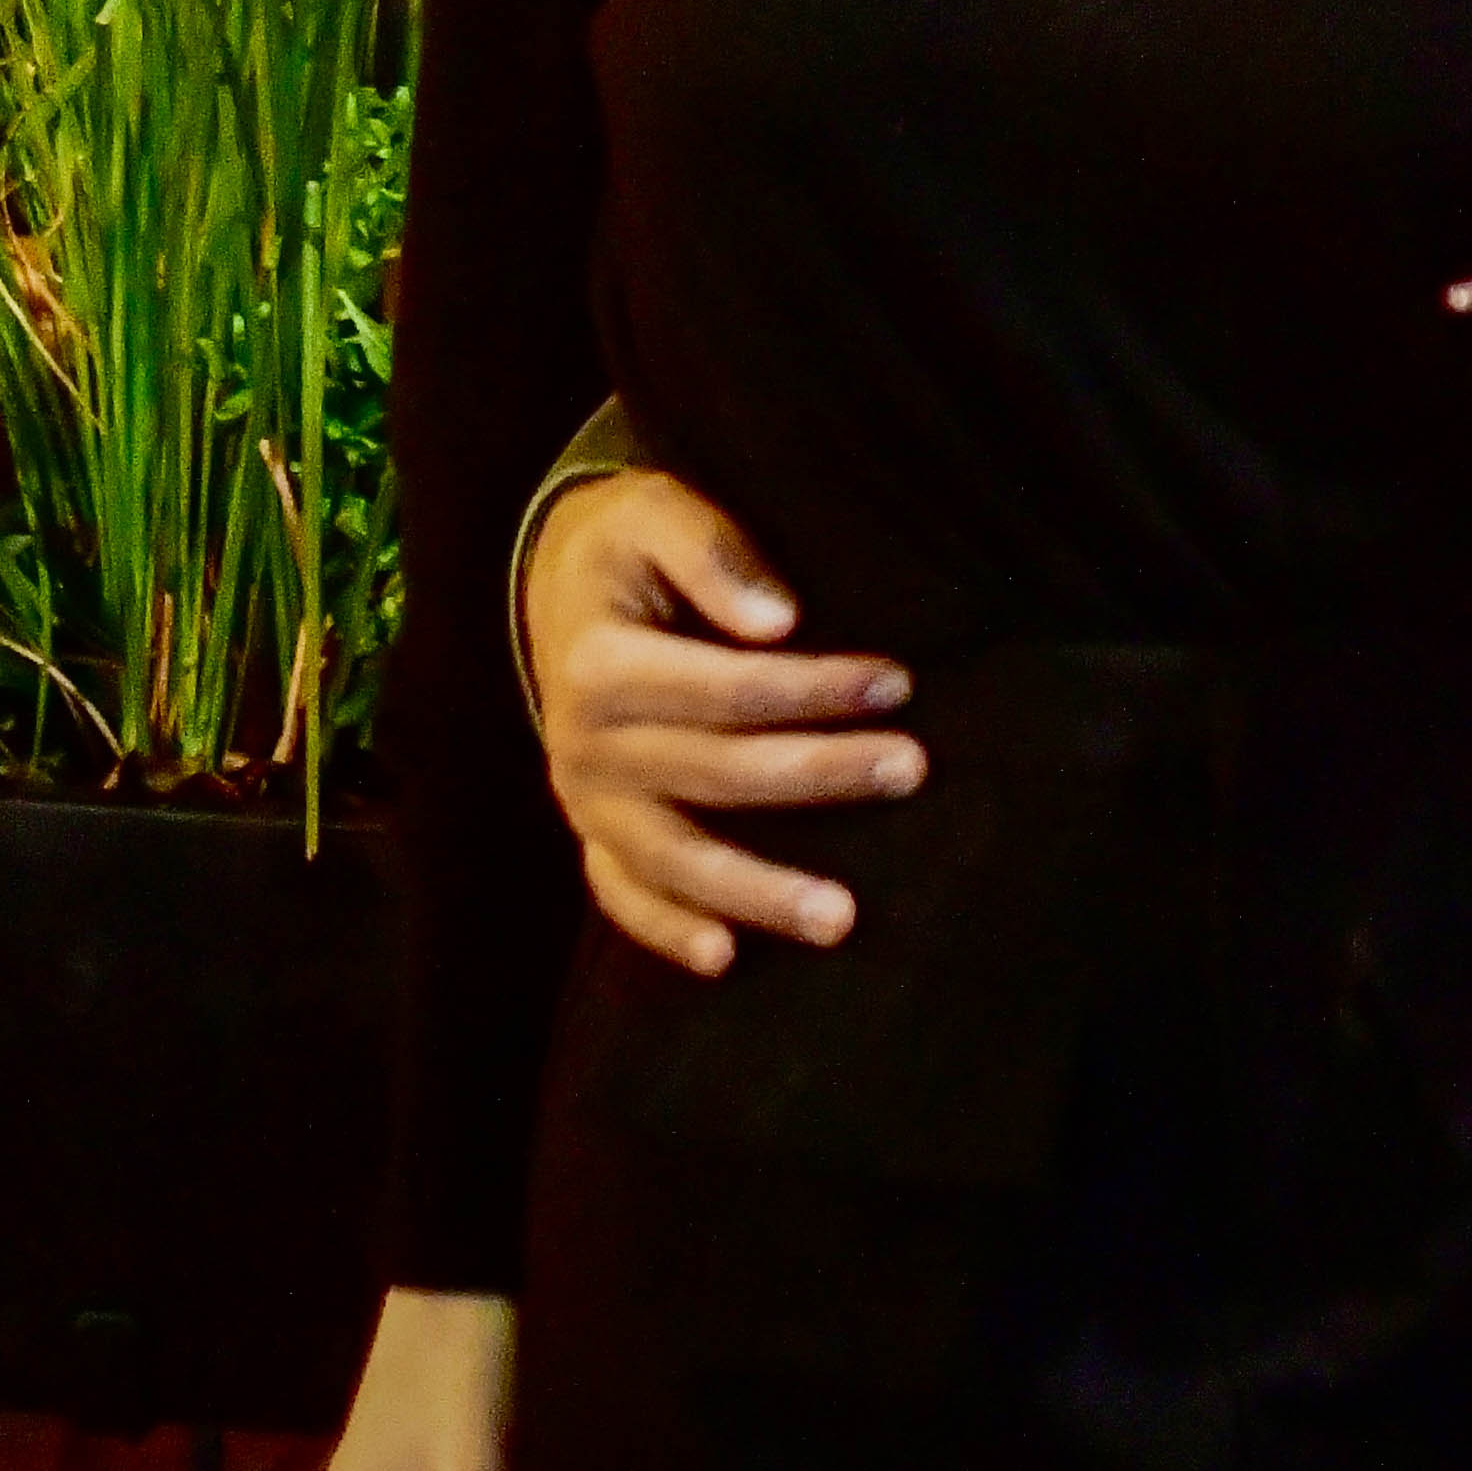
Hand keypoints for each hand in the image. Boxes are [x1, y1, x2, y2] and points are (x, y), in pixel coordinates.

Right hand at [523, 467, 913, 975]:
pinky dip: (667, 932)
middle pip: (718, 773)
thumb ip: (712, 552)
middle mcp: (584, 744)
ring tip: (842, 918)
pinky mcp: (592, 832)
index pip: (727, 688)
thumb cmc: (629, 544)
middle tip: (913, 769)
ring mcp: (586, 801)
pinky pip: (623, 894)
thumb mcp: (657, 511)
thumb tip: (778, 620)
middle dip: (822, 773)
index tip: (899, 681)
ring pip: (675, 859)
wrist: (559, 589)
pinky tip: (727, 959)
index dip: (815, 687)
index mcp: (598, 665)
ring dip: (758, 893)